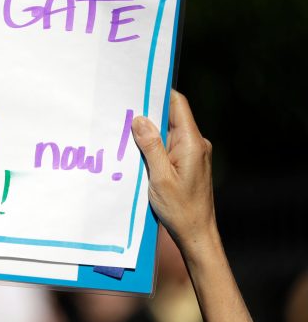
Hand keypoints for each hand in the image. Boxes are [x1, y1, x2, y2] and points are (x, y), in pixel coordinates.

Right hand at [130, 90, 216, 254]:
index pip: (178, 105)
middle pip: (172, 116)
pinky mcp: (189, 164)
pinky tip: (138, 153)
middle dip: (149, 114)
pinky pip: (170, 146)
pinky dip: (155, 146)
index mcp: (191, 142)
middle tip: (123, 112)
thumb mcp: (159, 177)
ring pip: (169, 133)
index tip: (138, 88)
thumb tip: (140, 119)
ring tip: (126, 134)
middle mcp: (196, 144)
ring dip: (150, 133)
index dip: (159, 93)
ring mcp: (193, 154)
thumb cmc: (180, 209)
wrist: (197, 234)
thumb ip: (150, 145)